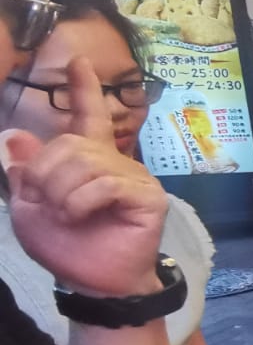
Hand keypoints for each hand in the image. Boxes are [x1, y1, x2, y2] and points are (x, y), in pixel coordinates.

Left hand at [0, 59, 167, 297]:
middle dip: (45, 175)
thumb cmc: (66, 247)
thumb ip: (24, 174)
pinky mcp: (146, 196)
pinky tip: (82, 216)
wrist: (93, 284)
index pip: (85, 116)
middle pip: (68, 144)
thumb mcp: (28, 209)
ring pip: (83, 163)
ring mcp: (133, 176)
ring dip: (61, 194)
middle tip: (48, 205)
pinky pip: (103, 184)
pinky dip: (80, 203)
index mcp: (86, 160)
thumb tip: (15, 137)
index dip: (83, 88)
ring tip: (66, 215)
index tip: (80, 60)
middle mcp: (113, 161)